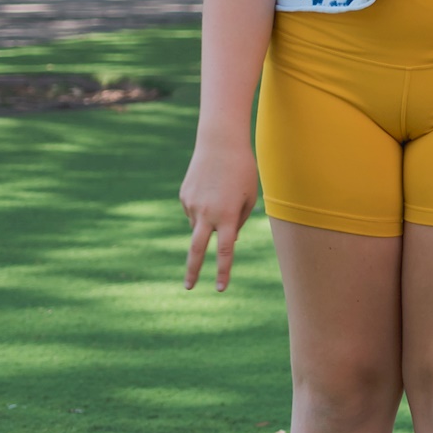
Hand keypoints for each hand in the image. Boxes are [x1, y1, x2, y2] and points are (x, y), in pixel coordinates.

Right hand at [181, 142, 259, 289]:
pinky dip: (203, 208)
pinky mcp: (183, 197)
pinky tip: (210, 188)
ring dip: (209, 222)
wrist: (219, 144)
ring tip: (221, 195)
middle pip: (196, 249)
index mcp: (227, 216)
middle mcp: (206, 214)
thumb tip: (228, 241)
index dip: (223, 271)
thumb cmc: (242, 172)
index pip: (225, 251)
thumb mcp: (249, 197)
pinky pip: (195, 211)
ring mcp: (191, 205)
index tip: (220, 288)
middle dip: (192, 270)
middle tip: (188, 287)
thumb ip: (240, 222)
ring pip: (200, 226)